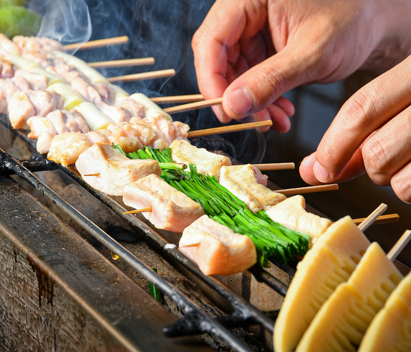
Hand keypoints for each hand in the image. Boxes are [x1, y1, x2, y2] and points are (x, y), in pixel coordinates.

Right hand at [192, 0, 409, 130]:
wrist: (373, 21)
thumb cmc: (352, 20)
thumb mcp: (312, 53)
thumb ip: (270, 80)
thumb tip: (232, 106)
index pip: (211, 40)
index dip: (211, 79)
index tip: (225, 111)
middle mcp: (245, 11)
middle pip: (217, 58)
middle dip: (234, 95)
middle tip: (253, 121)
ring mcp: (252, 30)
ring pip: (232, 73)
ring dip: (251, 102)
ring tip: (275, 120)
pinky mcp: (261, 47)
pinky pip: (249, 78)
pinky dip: (262, 99)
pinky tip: (279, 112)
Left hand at [300, 55, 410, 202]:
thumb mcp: (398, 104)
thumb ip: (355, 136)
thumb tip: (312, 170)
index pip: (361, 109)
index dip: (334, 146)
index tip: (320, 169)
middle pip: (378, 152)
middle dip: (369, 167)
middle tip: (382, 160)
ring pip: (399, 181)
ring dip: (396, 181)